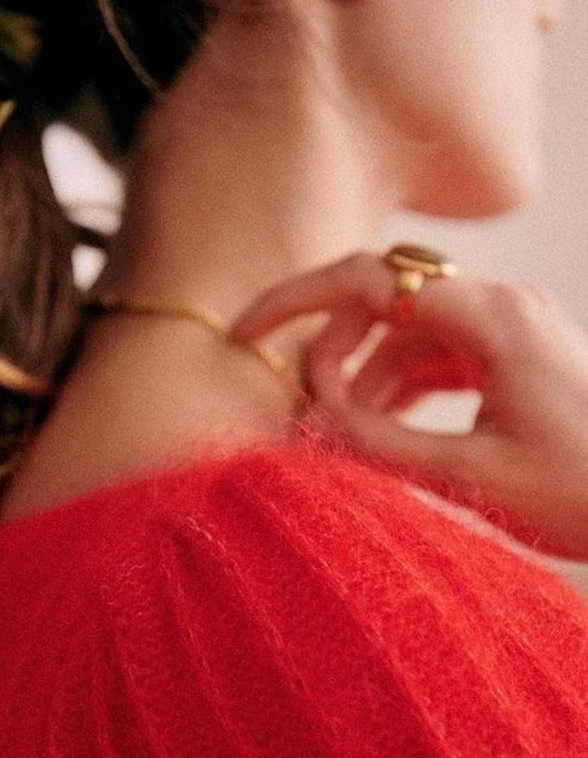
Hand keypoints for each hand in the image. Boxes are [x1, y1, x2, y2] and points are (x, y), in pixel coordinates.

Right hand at [229, 252, 587, 561]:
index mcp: (492, 318)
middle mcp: (499, 308)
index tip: (248, 336)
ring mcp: (506, 331)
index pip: (368, 282)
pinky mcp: (510, 359)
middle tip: (304, 407)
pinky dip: (398, 390)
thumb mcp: (472, 475)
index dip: (297, 302)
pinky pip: (435, 359)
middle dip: (331, 348)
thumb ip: (379, 446)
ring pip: (405, 334)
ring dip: (364, 377)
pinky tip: (382, 431)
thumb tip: (306, 426)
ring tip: (340, 432)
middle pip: (383, 300)